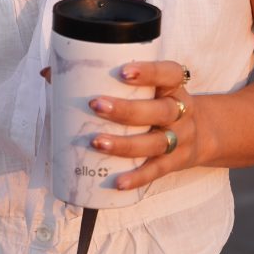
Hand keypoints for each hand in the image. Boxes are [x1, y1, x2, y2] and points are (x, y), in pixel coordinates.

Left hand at [88, 59, 195, 189]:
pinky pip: (156, 171)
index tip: (123, 72)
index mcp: (174, 86)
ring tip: (96, 142)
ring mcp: (180, 139)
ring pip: (156, 143)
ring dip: (125, 144)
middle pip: (160, 111)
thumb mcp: (152, 86)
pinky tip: (117, 181)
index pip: (169, 73)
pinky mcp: (175, 162)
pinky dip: (137, 177)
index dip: (149, 72)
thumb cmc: (160, 102)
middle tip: (96, 105)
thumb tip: (50, 73)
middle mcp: (181, 111)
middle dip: (127, 110)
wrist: (203, 133)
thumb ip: (110, 78)